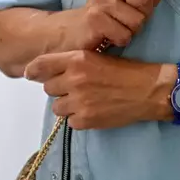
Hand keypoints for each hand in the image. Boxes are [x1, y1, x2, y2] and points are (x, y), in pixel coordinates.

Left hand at [25, 51, 169, 129]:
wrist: (148, 91)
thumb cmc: (126, 71)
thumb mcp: (97, 57)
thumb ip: (72, 63)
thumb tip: (47, 72)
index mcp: (77, 60)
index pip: (42, 65)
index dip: (34, 71)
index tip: (31, 75)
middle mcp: (74, 79)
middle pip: (48, 88)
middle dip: (59, 89)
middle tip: (76, 89)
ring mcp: (79, 101)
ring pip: (57, 107)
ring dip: (68, 105)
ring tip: (86, 101)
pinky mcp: (85, 120)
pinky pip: (70, 121)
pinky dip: (79, 118)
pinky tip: (93, 111)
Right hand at [71, 0, 162, 51]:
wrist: (78, 28)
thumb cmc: (109, 9)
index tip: (138, 3)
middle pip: (147, 0)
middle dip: (142, 15)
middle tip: (126, 17)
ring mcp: (100, 1)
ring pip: (138, 21)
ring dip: (131, 30)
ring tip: (118, 26)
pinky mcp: (95, 20)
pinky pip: (125, 35)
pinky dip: (121, 39)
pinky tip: (111, 34)